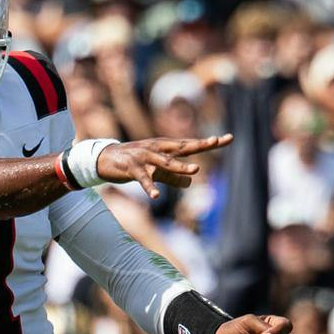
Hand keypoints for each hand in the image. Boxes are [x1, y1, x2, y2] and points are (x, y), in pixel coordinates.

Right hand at [97, 134, 232, 197]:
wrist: (105, 159)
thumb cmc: (134, 163)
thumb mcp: (157, 171)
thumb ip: (173, 177)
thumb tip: (190, 183)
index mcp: (166, 148)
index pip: (191, 144)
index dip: (209, 142)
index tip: (228, 138)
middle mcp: (158, 149)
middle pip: (183, 147)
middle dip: (199, 144)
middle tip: (216, 140)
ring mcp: (145, 158)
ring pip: (166, 162)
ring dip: (180, 167)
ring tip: (195, 171)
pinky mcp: (133, 168)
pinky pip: (143, 179)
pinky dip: (149, 187)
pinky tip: (155, 196)